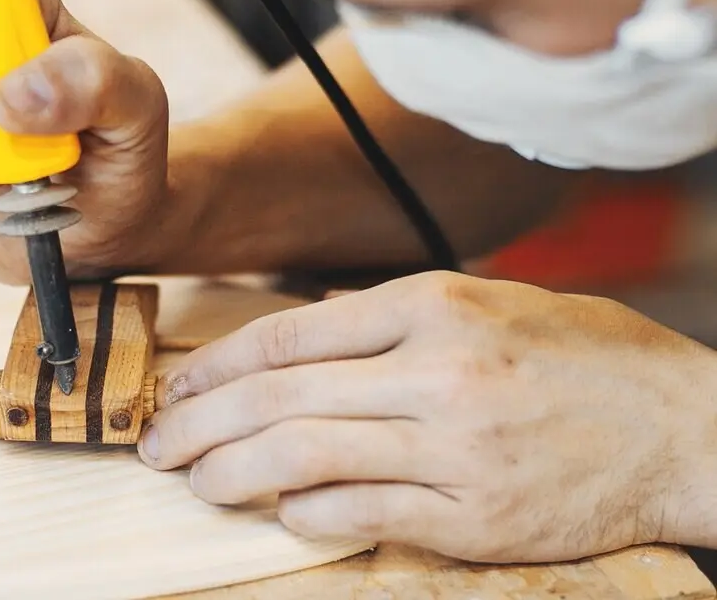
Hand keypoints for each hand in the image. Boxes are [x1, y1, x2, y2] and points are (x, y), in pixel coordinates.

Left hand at [139, 271, 716, 561]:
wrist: (688, 428)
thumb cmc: (588, 357)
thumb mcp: (491, 303)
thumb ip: (393, 319)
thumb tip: (303, 337)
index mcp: (431, 307)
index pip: (285, 334)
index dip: (214, 362)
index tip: (175, 384)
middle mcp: (435, 372)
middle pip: (276, 397)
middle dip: (198, 422)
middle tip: (155, 443)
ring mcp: (455, 448)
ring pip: (304, 457)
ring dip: (232, 474)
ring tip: (195, 482)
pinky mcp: (476, 517)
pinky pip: (363, 515)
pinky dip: (307, 514)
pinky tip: (281, 511)